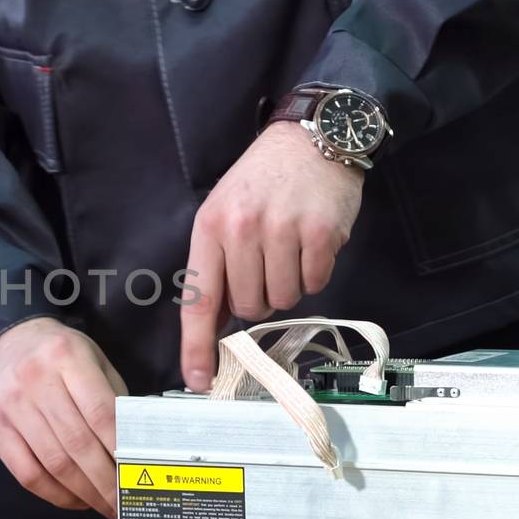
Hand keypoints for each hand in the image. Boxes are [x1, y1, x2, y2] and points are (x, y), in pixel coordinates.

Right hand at [0, 317, 127, 518]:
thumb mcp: (93, 359)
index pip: (100, 412)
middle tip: (125, 502)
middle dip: (107, 481)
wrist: (6, 342)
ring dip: (85, 492)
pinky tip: (75, 499)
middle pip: (78, 443)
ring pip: (54, 463)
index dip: (122, 449)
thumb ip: (114, 396)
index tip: (139, 474)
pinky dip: (55, 494)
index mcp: (66, 356)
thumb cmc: (58, 355)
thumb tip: (138, 448)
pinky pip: (27, 473)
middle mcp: (35, 379)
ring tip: (105, 505)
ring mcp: (10, 405)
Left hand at [179, 122, 363, 391]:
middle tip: (267, 261)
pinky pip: (315, 282)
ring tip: (290, 246)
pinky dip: (316, 271)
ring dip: (289, 283)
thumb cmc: (262, 180)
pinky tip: (312, 241)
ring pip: (284, 298)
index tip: (200, 380)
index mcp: (210, 228)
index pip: (199, 300)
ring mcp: (282, 231)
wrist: (311, 137)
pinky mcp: (320, 233)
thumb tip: (216, 324)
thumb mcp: (225, 213)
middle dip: (260, 296)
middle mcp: (242, 230)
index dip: (197, 347)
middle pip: (249, 307)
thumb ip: (218, 265)